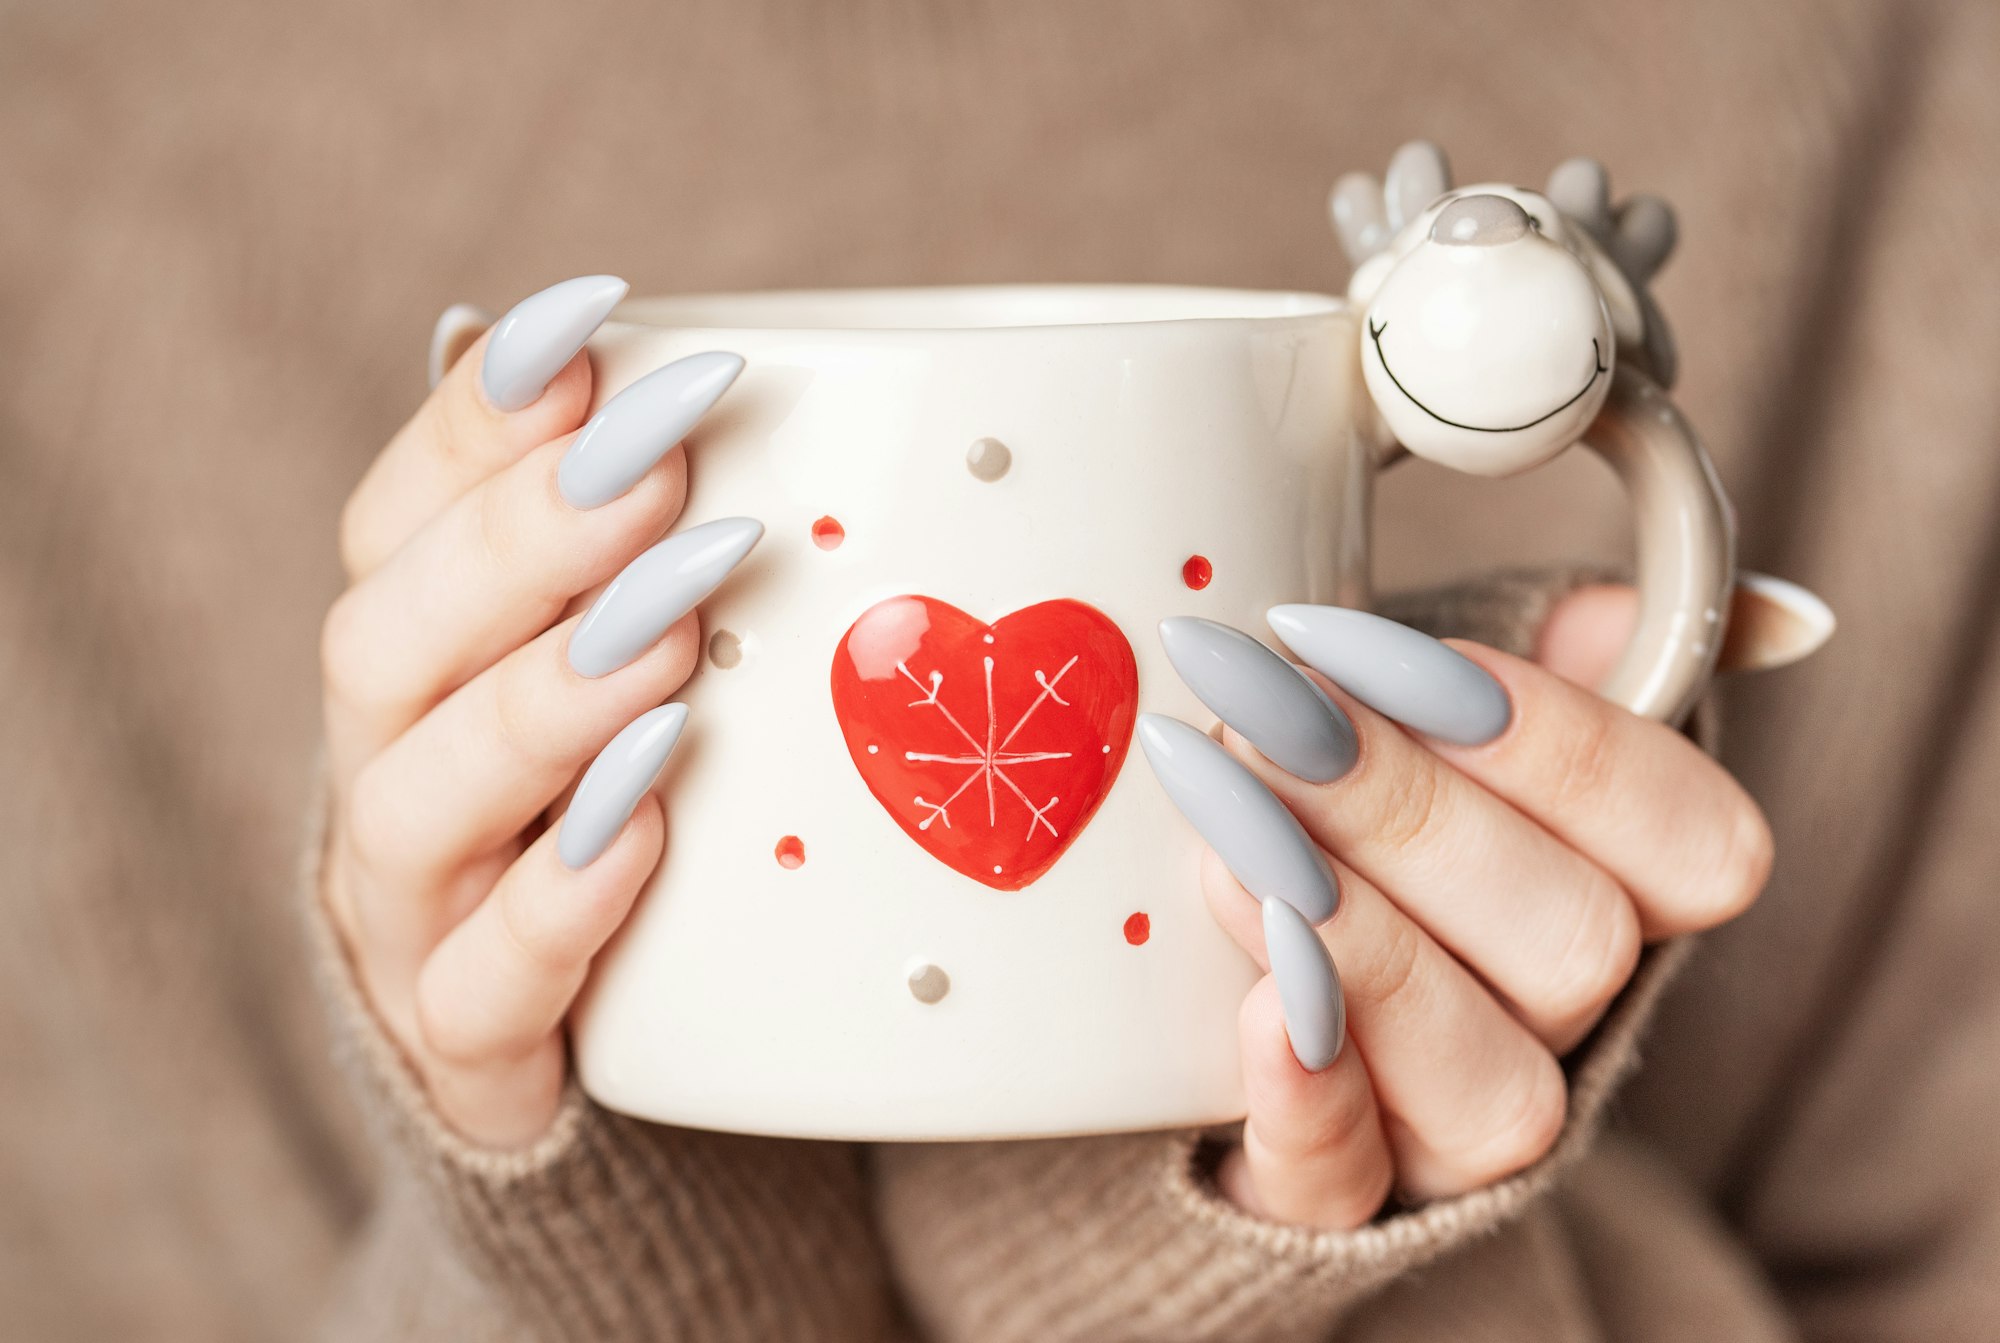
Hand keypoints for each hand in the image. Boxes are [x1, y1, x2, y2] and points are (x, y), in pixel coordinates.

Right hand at [320, 276, 756, 1147]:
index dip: (481, 423)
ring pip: (414, 806)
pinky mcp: (471, 1046)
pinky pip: (480, 991)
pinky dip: (554, 908)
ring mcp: (414, 915)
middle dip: (520, 545)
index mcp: (412, 660)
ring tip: (665, 642)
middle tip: (658, 468)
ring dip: (537, 708)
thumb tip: (631, 352)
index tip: (596, 326)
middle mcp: (387, 770)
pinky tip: (647, 833)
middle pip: (386, 642)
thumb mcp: (613, 658)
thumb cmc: (603, 801)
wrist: (576, 1038)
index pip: (397, 519)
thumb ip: (619, 539)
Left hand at [1140, 590, 1772, 1226]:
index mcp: (1634, 895)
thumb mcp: (1446, 693)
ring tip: (1229, 834)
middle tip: (1267, 713)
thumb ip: (1555, 649)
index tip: (1381, 646)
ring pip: (1493, 1086)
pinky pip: (1347, 1189)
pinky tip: (1257, 1010)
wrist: (1214, 951)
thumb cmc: (1361, 788)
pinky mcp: (1333, 1193)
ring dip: (1361, 947)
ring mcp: (1456, 1127)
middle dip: (1409, 813)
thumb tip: (1620, 618)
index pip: (1696, 845)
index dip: (1557, 742)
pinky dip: (1309, 1103)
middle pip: (1577, 948)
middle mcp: (1571, 1026)